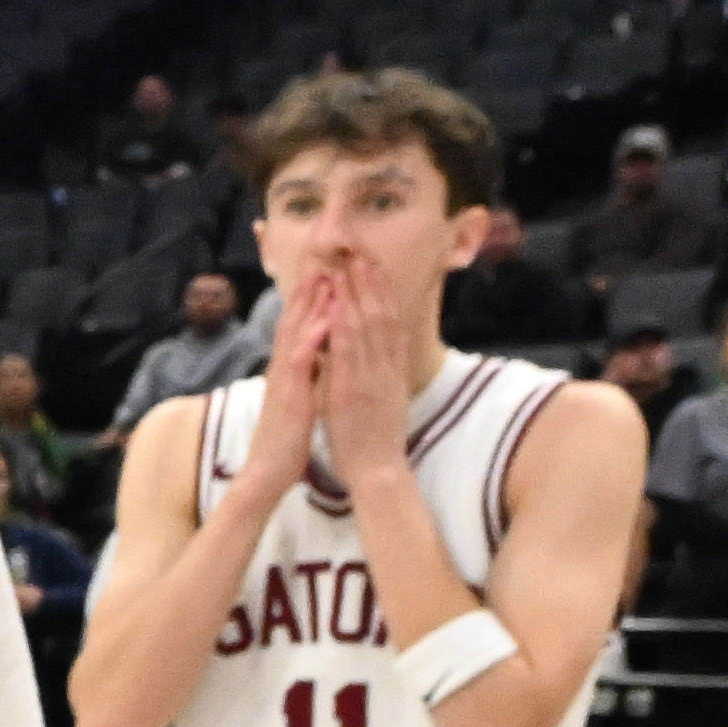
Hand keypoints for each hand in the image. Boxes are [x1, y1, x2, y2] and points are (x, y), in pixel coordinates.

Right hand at [240, 283, 333, 494]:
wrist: (267, 473)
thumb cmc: (285, 441)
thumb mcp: (297, 401)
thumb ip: (304, 377)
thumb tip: (314, 360)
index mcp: (287, 371)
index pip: (298, 328)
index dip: (310, 301)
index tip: (324, 274)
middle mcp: (282, 370)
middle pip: (293, 321)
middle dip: (308, 291)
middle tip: (322, 260)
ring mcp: (283, 380)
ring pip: (294, 334)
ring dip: (309, 304)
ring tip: (324, 277)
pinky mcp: (289, 395)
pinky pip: (302, 361)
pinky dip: (313, 338)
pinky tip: (327, 320)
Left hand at [300, 275, 406, 482]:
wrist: (380, 471)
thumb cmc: (376, 442)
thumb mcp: (384, 401)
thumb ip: (381, 378)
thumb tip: (378, 360)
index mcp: (392, 371)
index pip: (391, 324)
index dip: (384, 295)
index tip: (375, 270)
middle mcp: (385, 368)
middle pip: (382, 317)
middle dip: (371, 284)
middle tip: (361, 255)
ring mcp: (371, 377)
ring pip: (366, 327)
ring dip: (356, 294)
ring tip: (347, 267)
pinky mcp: (353, 389)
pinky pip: (348, 352)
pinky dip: (342, 326)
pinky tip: (335, 305)